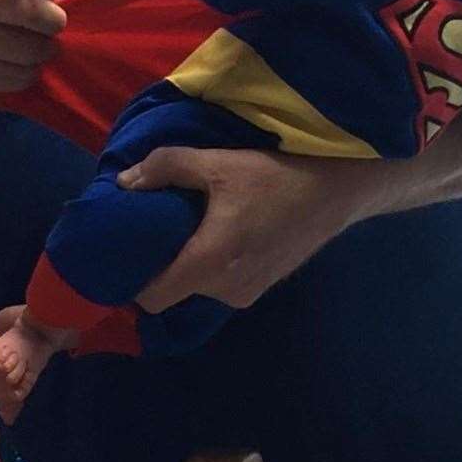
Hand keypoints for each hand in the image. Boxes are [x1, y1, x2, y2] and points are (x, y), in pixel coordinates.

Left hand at [117, 147, 375, 311]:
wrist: (337, 190)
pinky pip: (223, 282)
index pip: (152, 298)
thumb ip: (166, 167)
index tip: (127, 250)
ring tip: (190, 225)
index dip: (133, 278)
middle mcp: (226, 290)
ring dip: (190, 263)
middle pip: (174, 291)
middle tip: (157, 228)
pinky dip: (214, 263)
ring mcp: (248, 293)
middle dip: (162, 264)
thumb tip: (124, 182)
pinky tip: (222, 230)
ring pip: (200, 287)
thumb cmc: (275, 176)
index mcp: (209, 263)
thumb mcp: (218, 163)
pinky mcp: (264, 286)